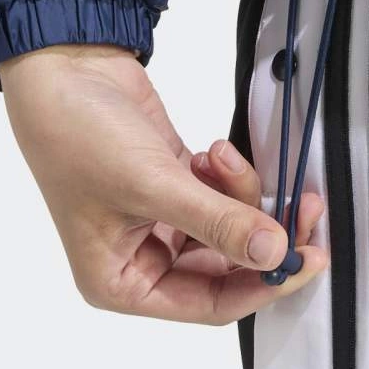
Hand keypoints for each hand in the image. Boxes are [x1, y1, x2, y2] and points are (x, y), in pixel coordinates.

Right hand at [0, 44, 326, 324]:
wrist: (63, 66)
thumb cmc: (77, 134)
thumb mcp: (152, 186)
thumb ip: (217, 222)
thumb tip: (273, 253)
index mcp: (121, 282)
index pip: (210, 303)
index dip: (262, 285)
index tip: (306, 260)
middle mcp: (140, 258)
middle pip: (226, 264)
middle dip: (262, 233)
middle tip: (303, 209)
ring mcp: (158, 217)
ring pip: (227, 224)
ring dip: (240, 193)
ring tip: (224, 157)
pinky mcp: (173, 180)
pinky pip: (220, 192)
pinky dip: (228, 173)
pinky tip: (214, 150)